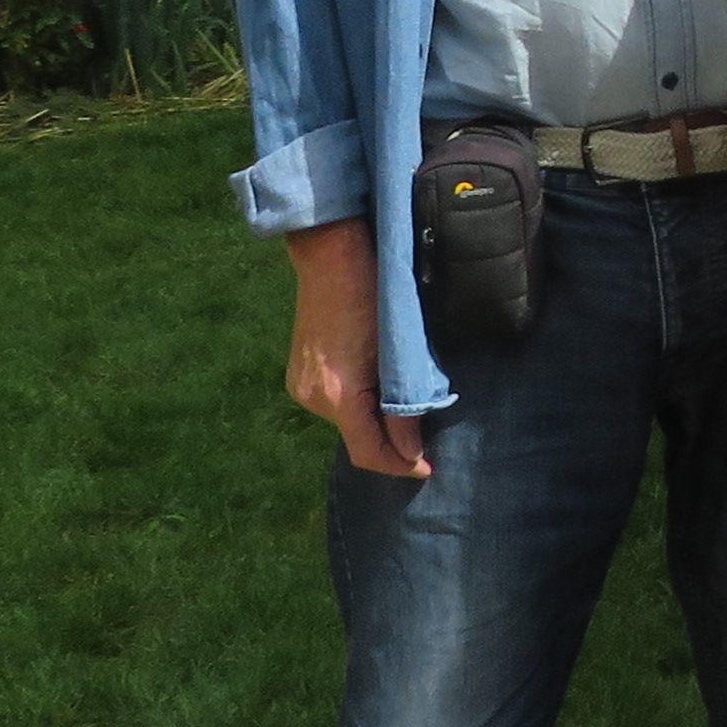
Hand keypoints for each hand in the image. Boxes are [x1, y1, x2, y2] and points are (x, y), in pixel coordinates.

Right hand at [283, 221, 431, 479]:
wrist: (330, 257)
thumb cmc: (372, 296)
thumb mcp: (397, 353)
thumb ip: (404, 407)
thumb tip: (412, 451)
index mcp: (337, 397)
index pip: (368, 452)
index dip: (400, 466)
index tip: (426, 469)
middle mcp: (312, 399)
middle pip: (356, 439)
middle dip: (389, 442)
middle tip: (423, 434)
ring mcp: (301, 386)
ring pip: (346, 421)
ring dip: (373, 419)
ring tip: (402, 403)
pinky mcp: (299, 373)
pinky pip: (334, 403)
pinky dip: (357, 403)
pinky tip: (375, 385)